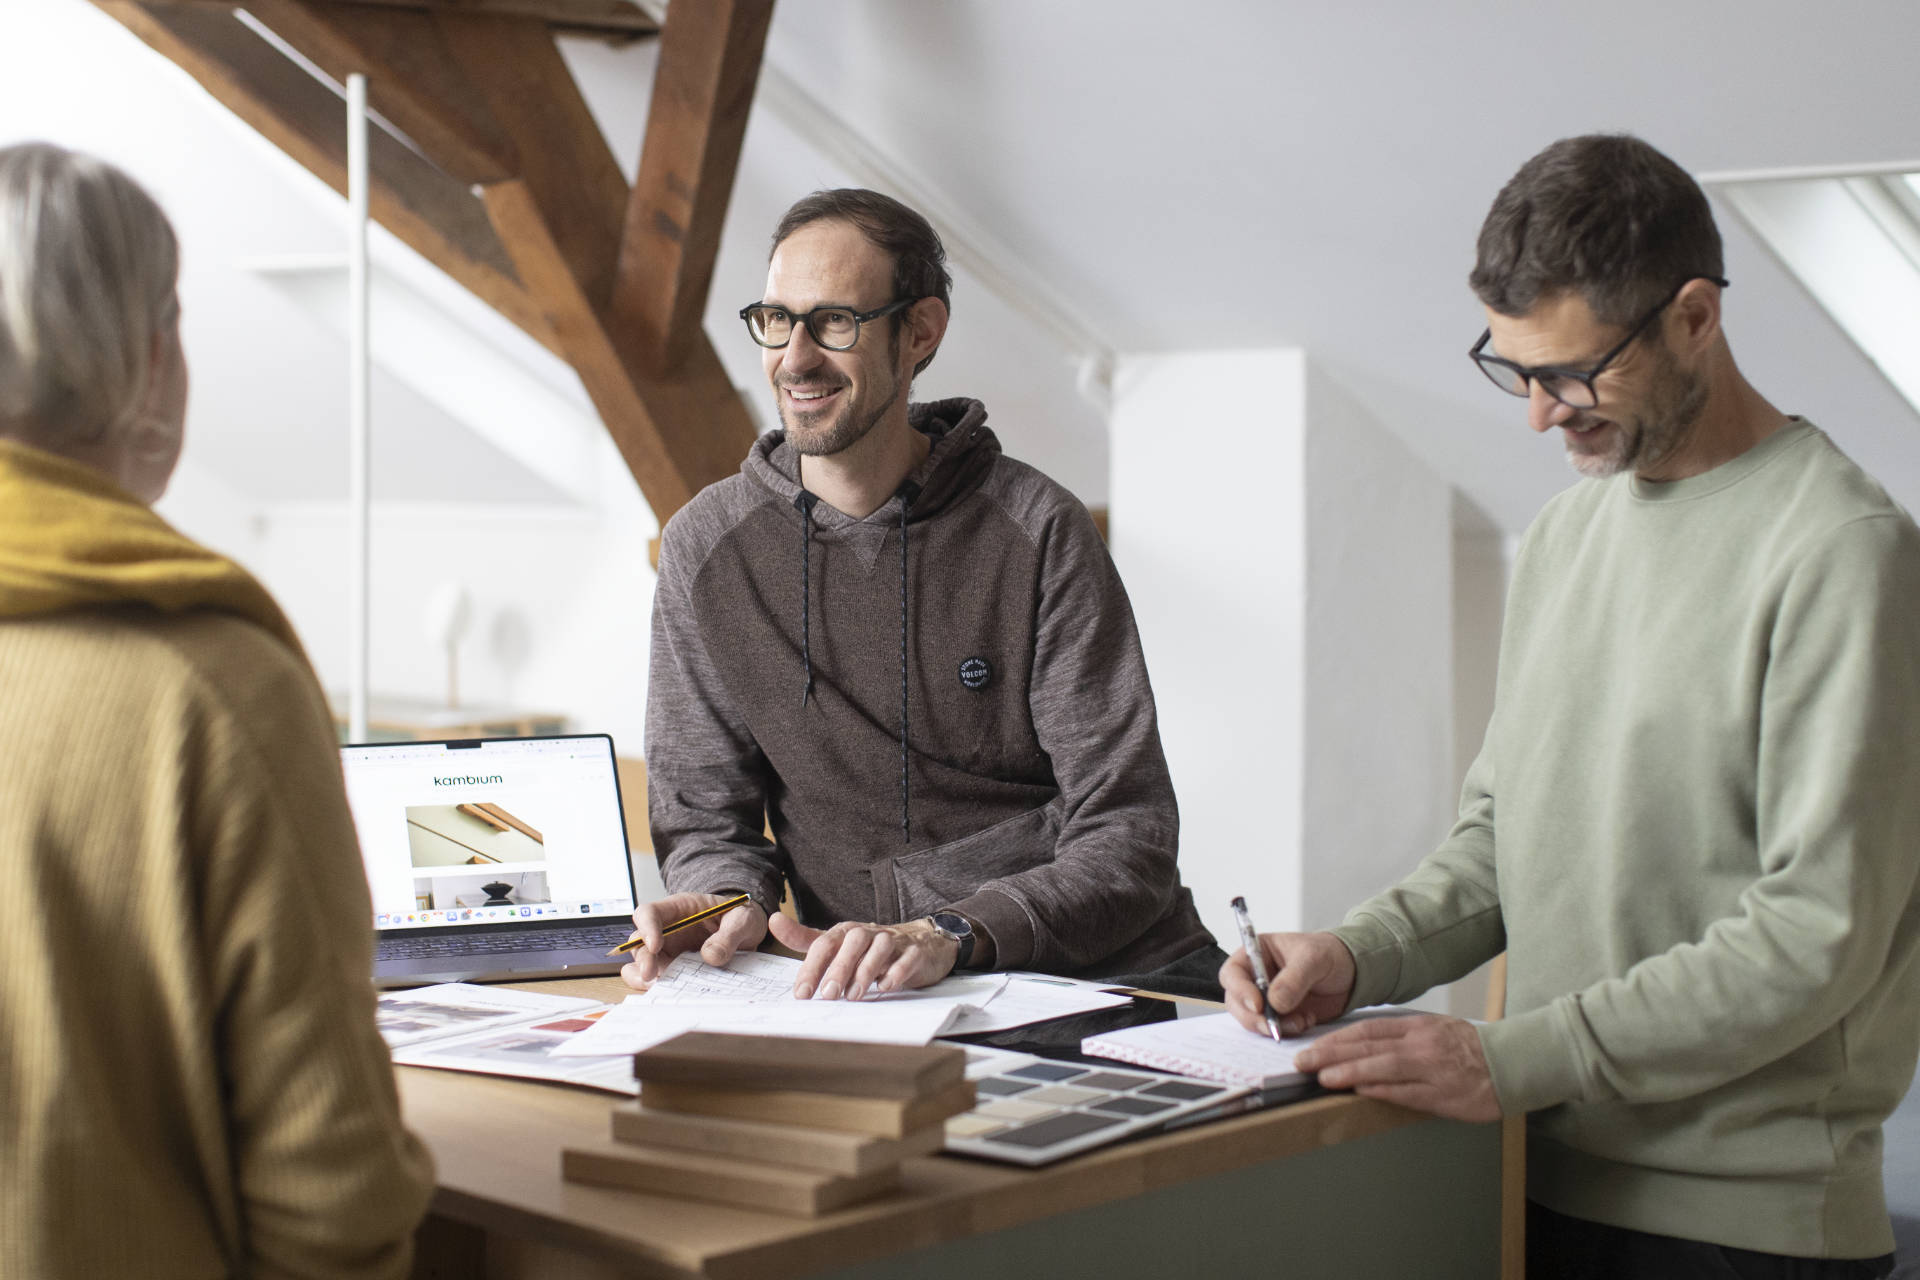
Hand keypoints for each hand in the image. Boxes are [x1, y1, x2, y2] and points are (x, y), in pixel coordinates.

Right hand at [620, 892, 768, 989]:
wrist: (747, 932)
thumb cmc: (739, 918)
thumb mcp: (743, 920)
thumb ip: (730, 934)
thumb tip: (710, 956)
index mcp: (678, 909)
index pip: (649, 912)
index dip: (646, 928)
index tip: (655, 945)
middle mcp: (666, 931)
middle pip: (639, 942)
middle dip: (643, 960)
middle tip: (652, 976)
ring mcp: (668, 952)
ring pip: (641, 965)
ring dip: (644, 978)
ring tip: (657, 988)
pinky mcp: (673, 971)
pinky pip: (657, 981)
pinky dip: (658, 990)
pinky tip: (669, 995)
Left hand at [766, 913, 957, 998]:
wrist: (921, 942)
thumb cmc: (870, 948)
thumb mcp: (837, 943)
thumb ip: (806, 938)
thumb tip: (774, 920)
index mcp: (846, 932)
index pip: (824, 944)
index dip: (811, 968)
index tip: (801, 994)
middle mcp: (868, 933)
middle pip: (851, 944)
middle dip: (838, 969)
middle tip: (827, 995)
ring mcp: (894, 941)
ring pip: (879, 949)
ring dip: (865, 972)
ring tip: (854, 996)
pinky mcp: (915, 952)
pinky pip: (907, 958)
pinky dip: (897, 972)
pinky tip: (886, 987)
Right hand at [1219, 930, 1355, 1035]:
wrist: (1352, 973)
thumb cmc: (1329, 953)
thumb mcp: (1313, 958)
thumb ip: (1294, 978)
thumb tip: (1274, 1003)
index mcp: (1255, 954)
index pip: (1233, 973)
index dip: (1239, 990)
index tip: (1258, 1005)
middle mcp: (1255, 978)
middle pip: (1236, 1002)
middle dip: (1252, 1017)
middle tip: (1273, 1027)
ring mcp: (1266, 1000)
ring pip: (1252, 1020)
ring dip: (1273, 1027)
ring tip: (1300, 1022)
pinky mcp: (1280, 1017)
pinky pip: (1273, 1030)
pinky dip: (1288, 1031)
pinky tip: (1307, 1021)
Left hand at [1293, 1014, 1500, 1123]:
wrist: (1512, 1062)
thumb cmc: (1468, 1048)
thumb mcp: (1432, 1031)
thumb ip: (1399, 1038)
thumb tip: (1360, 1048)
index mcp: (1415, 1027)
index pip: (1367, 1030)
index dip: (1336, 1039)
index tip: (1311, 1047)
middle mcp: (1420, 1045)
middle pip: (1368, 1047)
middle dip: (1332, 1054)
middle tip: (1304, 1062)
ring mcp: (1432, 1069)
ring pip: (1384, 1068)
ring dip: (1351, 1073)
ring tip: (1324, 1078)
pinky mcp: (1444, 1094)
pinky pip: (1408, 1093)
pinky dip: (1382, 1092)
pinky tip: (1360, 1093)